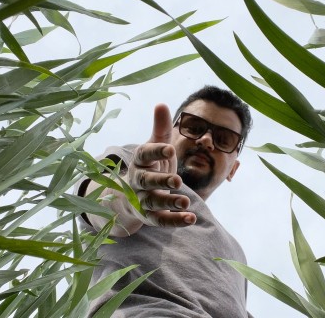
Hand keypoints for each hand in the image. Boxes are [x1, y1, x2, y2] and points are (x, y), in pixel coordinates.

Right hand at [126, 104, 196, 226]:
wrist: (133, 194)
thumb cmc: (151, 165)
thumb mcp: (156, 146)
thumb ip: (161, 129)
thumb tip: (161, 104)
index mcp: (140, 161)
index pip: (145, 155)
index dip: (157, 152)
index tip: (170, 149)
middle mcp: (138, 181)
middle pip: (147, 181)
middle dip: (161, 181)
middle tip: (177, 181)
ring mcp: (143, 200)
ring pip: (154, 202)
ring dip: (169, 202)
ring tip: (185, 202)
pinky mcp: (150, 216)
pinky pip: (161, 220)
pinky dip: (175, 221)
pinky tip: (191, 218)